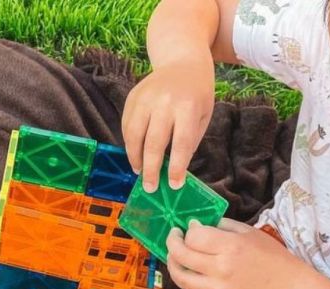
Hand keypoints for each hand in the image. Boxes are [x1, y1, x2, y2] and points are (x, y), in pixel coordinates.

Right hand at [122, 57, 215, 192]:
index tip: (174, 185)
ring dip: (135, 157)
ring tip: (140, 171)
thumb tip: (174, 171)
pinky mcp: (132, 97)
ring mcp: (145, 98)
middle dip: (151, 169)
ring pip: (134, 135)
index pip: (181, 143)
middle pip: (154, 142)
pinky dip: (129, 143)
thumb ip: (189, 142)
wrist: (182, 60)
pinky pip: (126, 125)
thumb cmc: (197, 94)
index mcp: (188, 107)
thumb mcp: (203, 116)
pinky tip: (136, 154)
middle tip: (150, 187)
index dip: (177, 167)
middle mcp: (164, 102)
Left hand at [166, 220, 299, 288]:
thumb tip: (194, 225)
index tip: (189, 227)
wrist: (284, 287)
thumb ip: (219, 226)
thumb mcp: (247, 232)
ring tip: (175, 256)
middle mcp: (221, 270)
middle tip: (174, 237)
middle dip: (172, 243)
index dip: (187, 230)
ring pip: (180, 278)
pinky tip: (188, 273)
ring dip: (173, 264)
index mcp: (231, 248)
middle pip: (181, 256)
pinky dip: (184, 283)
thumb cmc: (268, 255)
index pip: (194, 237)